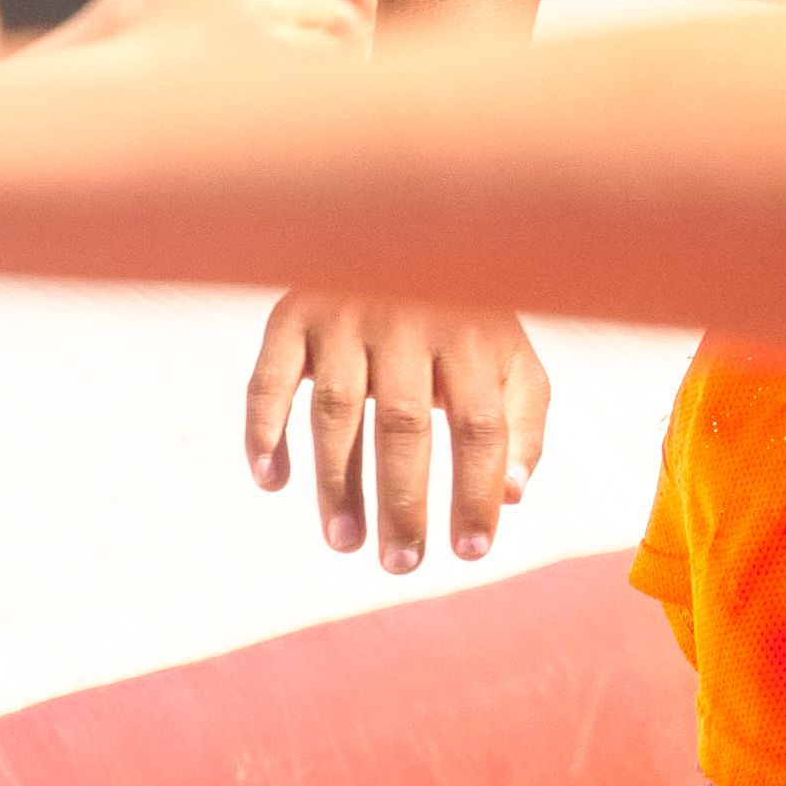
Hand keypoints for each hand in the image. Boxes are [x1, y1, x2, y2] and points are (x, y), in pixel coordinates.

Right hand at [242, 288, 549, 571]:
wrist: (399, 219)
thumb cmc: (464, 313)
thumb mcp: (509, 356)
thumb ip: (521, 422)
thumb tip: (513, 496)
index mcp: (472, 335)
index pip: (479, 426)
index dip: (476, 492)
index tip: (471, 552)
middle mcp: (408, 322)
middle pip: (404, 425)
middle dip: (403, 503)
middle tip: (401, 565)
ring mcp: (344, 315)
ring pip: (335, 411)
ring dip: (335, 484)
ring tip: (345, 543)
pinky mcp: (292, 313)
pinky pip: (270, 380)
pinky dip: (264, 430)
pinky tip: (270, 479)